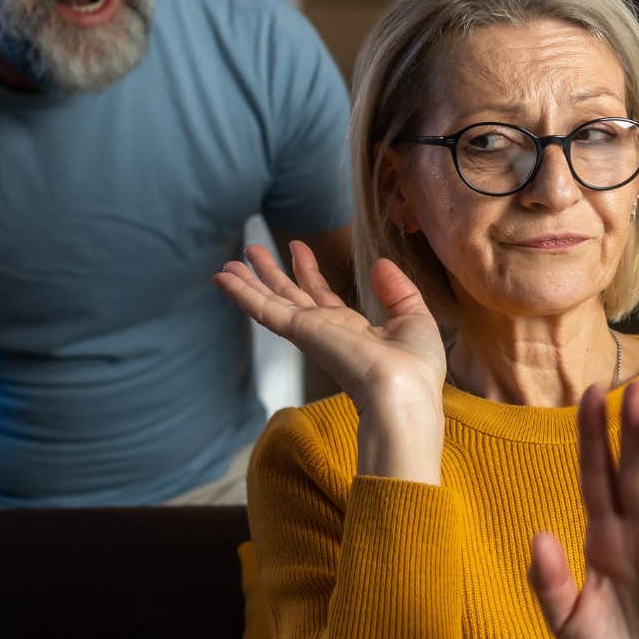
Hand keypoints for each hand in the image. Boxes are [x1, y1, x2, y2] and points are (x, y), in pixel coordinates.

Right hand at [212, 243, 446, 482]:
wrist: (403, 391)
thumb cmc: (415, 367)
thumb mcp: (414, 317)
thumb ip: (397, 290)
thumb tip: (380, 263)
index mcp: (351, 330)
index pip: (322, 297)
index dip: (308, 272)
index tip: (297, 247)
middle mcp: (325, 331)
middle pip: (289, 297)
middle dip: (271, 275)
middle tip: (251, 251)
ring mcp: (308, 332)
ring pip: (270, 302)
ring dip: (248, 283)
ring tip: (226, 265)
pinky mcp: (298, 332)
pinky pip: (263, 309)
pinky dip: (241, 293)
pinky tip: (223, 279)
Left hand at [527, 381, 638, 638]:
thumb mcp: (568, 624)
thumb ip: (550, 584)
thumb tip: (540, 534)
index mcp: (604, 537)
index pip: (597, 475)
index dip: (593, 437)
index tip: (589, 394)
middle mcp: (638, 533)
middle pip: (636, 472)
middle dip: (633, 431)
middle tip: (636, 387)